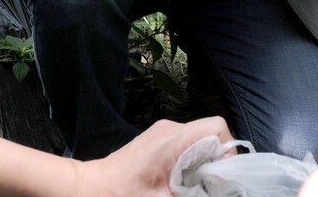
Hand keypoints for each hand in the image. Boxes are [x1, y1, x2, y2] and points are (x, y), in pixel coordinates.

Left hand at [77, 116, 231, 196]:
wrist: (90, 189)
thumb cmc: (120, 195)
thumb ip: (194, 195)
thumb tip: (216, 191)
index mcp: (172, 139)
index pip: (217, 127)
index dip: (228, 151)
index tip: (222, 177)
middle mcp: (170, 129)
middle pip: (211, 134)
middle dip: (217, 161)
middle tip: (209, 187)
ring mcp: (164, 132)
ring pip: (201, 140)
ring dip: (204, 164)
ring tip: (194, 187)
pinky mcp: (159, 140)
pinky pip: (187, 145)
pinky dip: (192, 163)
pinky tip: (182, 183)